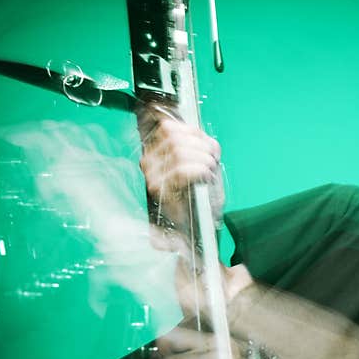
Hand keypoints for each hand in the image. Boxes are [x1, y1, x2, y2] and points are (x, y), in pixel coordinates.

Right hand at [138, 107, 222, 227]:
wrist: (196, 232)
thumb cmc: (201, 198)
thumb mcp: (202, 165)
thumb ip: (200, 147)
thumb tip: (205, 139)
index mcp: (154, 152)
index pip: (170, 127)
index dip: (195, 134)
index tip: (209, 150)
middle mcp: (147, 162)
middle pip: (176, 138)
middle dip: (202, 148)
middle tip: (212, 164)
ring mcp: (151, 176)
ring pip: (180, 152)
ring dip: (204, 160)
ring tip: (209, 173)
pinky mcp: (159, 190)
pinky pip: (183, 170)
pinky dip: (201, 171)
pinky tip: (206, 180)